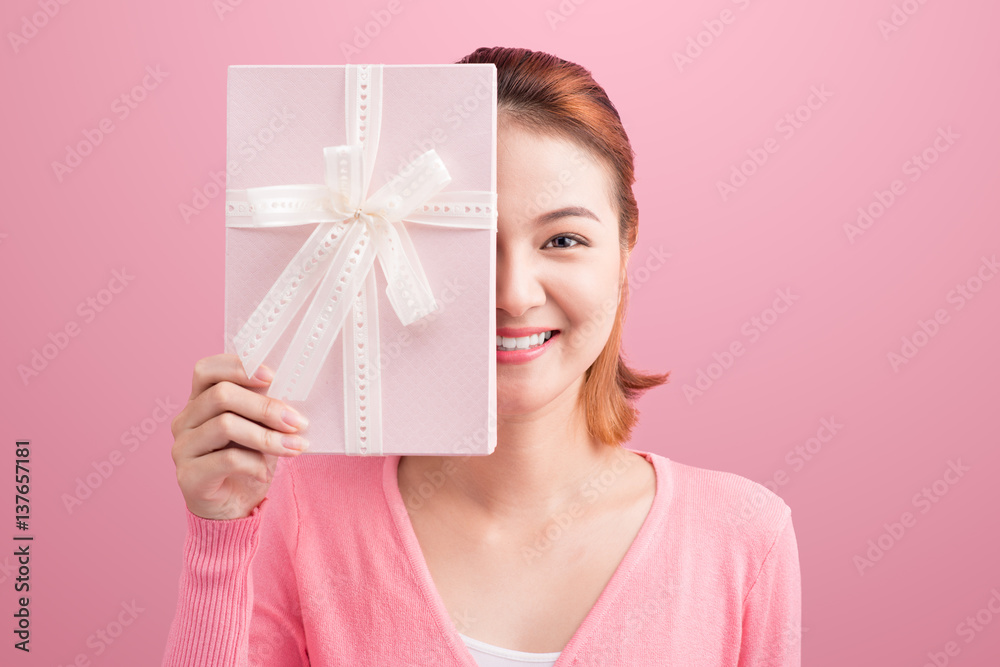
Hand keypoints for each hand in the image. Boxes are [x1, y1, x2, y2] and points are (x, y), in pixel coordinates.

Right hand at [170, 353, 309, 519]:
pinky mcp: (188, 476)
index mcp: (199, 401)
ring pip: (225, 425)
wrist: (232, 509)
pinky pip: (227, 460)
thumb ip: (264, 409)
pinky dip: (255, 464)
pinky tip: (266, 473)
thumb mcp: (259, 429)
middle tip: (297, 422)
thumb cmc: (248, 462)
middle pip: (221, 395)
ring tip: (293, 448)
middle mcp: (184, 420)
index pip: (206, 370)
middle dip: (266, 407)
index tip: (272, 377)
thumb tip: (290, 394)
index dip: (237, 367)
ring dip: (267, 436)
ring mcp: (182, 448)